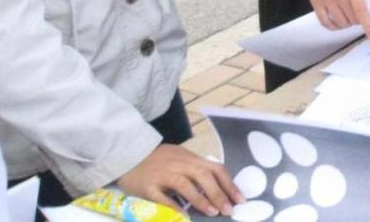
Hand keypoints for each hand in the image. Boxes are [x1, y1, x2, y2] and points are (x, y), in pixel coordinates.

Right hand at [117, 143, 244, 216]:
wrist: (129, 155)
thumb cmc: (159, 160)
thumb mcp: (182, 159)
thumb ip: (197, 170)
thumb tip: (220, 188)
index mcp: (191, 158)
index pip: (215, 168)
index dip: (229, 184)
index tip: (240, 199)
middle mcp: (179, 164)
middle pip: (203, 176)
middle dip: (218, 193)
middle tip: (229, 210)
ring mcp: (163, 174)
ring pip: (185, 185)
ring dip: (200, 199)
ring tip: (213, 212)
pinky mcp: (148, 186)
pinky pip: (162, 197)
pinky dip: (174, 206)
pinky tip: (183, 216)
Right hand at [305, 0, 369, 43]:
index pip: (360, 11)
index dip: (368, 26)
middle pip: (351, 19)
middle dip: (358, 21)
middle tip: (358, 14)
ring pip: (339, 22)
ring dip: (347, 24)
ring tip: (348, 17)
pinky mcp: (315, 1)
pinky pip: (324, 21)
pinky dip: (333, 26)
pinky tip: (337, 23)